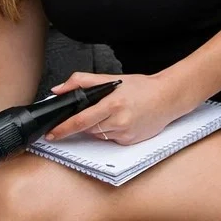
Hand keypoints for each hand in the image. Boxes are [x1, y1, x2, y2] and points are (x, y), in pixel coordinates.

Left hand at [44, 72, 189, 144]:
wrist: (168, 97)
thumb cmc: (141, 88)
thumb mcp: (111, 78)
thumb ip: (82, 81)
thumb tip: (58, 90)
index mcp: (113, 102)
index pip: (81, 119)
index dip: (64, 128)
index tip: (51, 133)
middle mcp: (119, 120)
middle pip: (88, 129)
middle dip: (79, 125)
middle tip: (81, 116)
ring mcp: (125, 132)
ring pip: (98, 135)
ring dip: (95, 127)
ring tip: (108, 113)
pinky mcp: (130, 141)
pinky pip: (110, 139)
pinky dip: (108, 131)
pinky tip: (119, 120)